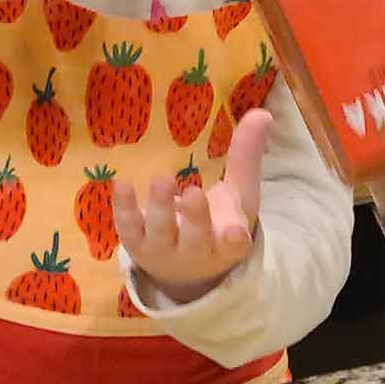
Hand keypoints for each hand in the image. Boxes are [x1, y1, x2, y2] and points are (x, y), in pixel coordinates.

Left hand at [113, 108, 271, 303]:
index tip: (235, 232)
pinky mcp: (136, 244)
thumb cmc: (217, 225)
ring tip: (162, 179)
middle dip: (194, 218)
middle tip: (193, 193)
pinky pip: (128, 227)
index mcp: (226, 244)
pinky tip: (123, 184)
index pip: (233, 245)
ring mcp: (163, 250)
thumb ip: (246, 156)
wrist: (184, 269)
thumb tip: (262, 114)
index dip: (233, 240)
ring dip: (160, 206)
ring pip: (160, 231)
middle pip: (195, 237)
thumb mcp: (238, 194)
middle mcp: (195, 252)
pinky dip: (124, 208)